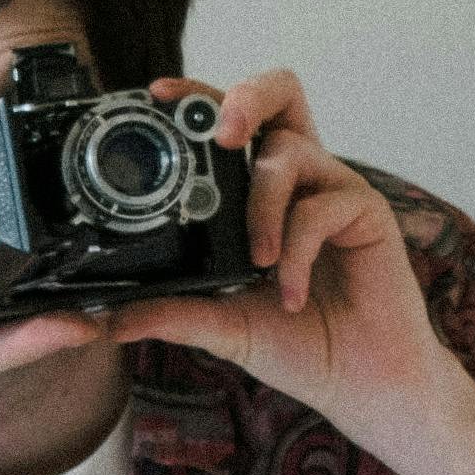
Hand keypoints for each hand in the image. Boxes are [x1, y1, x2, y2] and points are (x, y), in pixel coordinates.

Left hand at [131, 71, 455, 447]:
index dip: (196, 97)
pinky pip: (322, 207)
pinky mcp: (367, 212)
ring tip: (258, 260)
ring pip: (289, 153)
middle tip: (222, 135)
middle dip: (243, 98)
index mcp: (263, 190)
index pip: (231, 121)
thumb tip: (107, 319)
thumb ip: (173, 314)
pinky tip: (292, 294)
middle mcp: (299, 178)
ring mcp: (334, 190)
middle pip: (279, 92)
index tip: (157, 95)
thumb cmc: (300, 343)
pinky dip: (298, 252)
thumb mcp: (223, 326)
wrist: (359, 382)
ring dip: (263, 205)